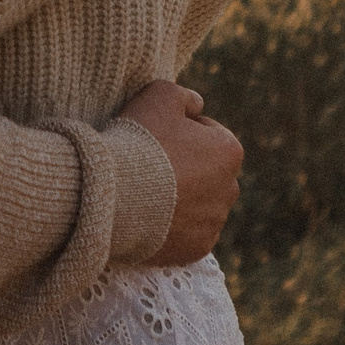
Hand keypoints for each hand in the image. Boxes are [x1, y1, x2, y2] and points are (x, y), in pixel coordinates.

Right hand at [118, 81, 241, 266]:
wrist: (114, 196)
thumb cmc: (138, 141)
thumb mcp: (159, 94)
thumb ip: (184, 96)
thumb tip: (197, 104)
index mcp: (229, 150)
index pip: (209, 133)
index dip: (179, 131)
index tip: (155, 135)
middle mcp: (231, 189)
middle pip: (208, 172)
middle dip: (187, 168)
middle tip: (150, 165)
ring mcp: (214, 222)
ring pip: (200, 205)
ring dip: (181, 198)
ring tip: (146, 193)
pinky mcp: (196, 249)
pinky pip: (188, 234)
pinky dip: (174, 227)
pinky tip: (150, 216)